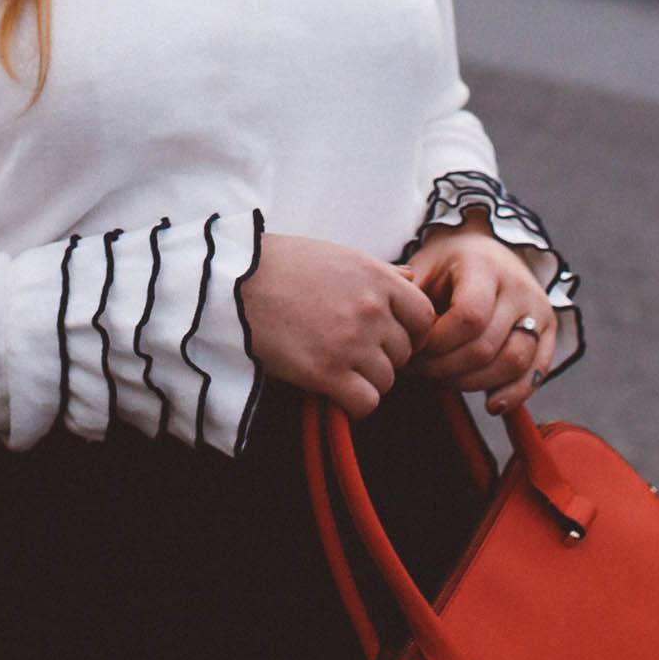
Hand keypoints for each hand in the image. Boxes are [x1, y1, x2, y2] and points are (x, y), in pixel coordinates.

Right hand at [240, 234, 439, 419]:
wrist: (234, 284)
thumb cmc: (282, 265)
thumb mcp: (337, 255)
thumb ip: (379, 271)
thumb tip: (410, 277)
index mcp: (377, 277)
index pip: (424, 316)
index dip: (413, 332)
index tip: (392, 337)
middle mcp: (371, 309)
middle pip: (404, 352)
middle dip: (385, 357)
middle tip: (356, 354)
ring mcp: (351, 342)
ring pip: (387, 381)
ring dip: (368, 381)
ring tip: (341, 370)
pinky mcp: (327, 372)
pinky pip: (365, 403)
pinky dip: (355, 404)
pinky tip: (336, 392)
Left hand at [399, 221, 559, 416]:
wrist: (489, 249)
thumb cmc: (449, 263)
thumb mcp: (424, 266)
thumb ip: (407, 296)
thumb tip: (382, 329)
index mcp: (484, 266)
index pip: (468, 317)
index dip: (437, 343)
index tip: (413, 347)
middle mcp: (518, 287)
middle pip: (485, 346)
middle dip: (445, 368)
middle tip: (419, 370)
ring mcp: (538, 310)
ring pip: (511, 363)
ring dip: (472, 383)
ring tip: (443, 380)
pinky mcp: (549, 332)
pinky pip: (536, 372)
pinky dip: (515, 393)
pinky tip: (491, 404)